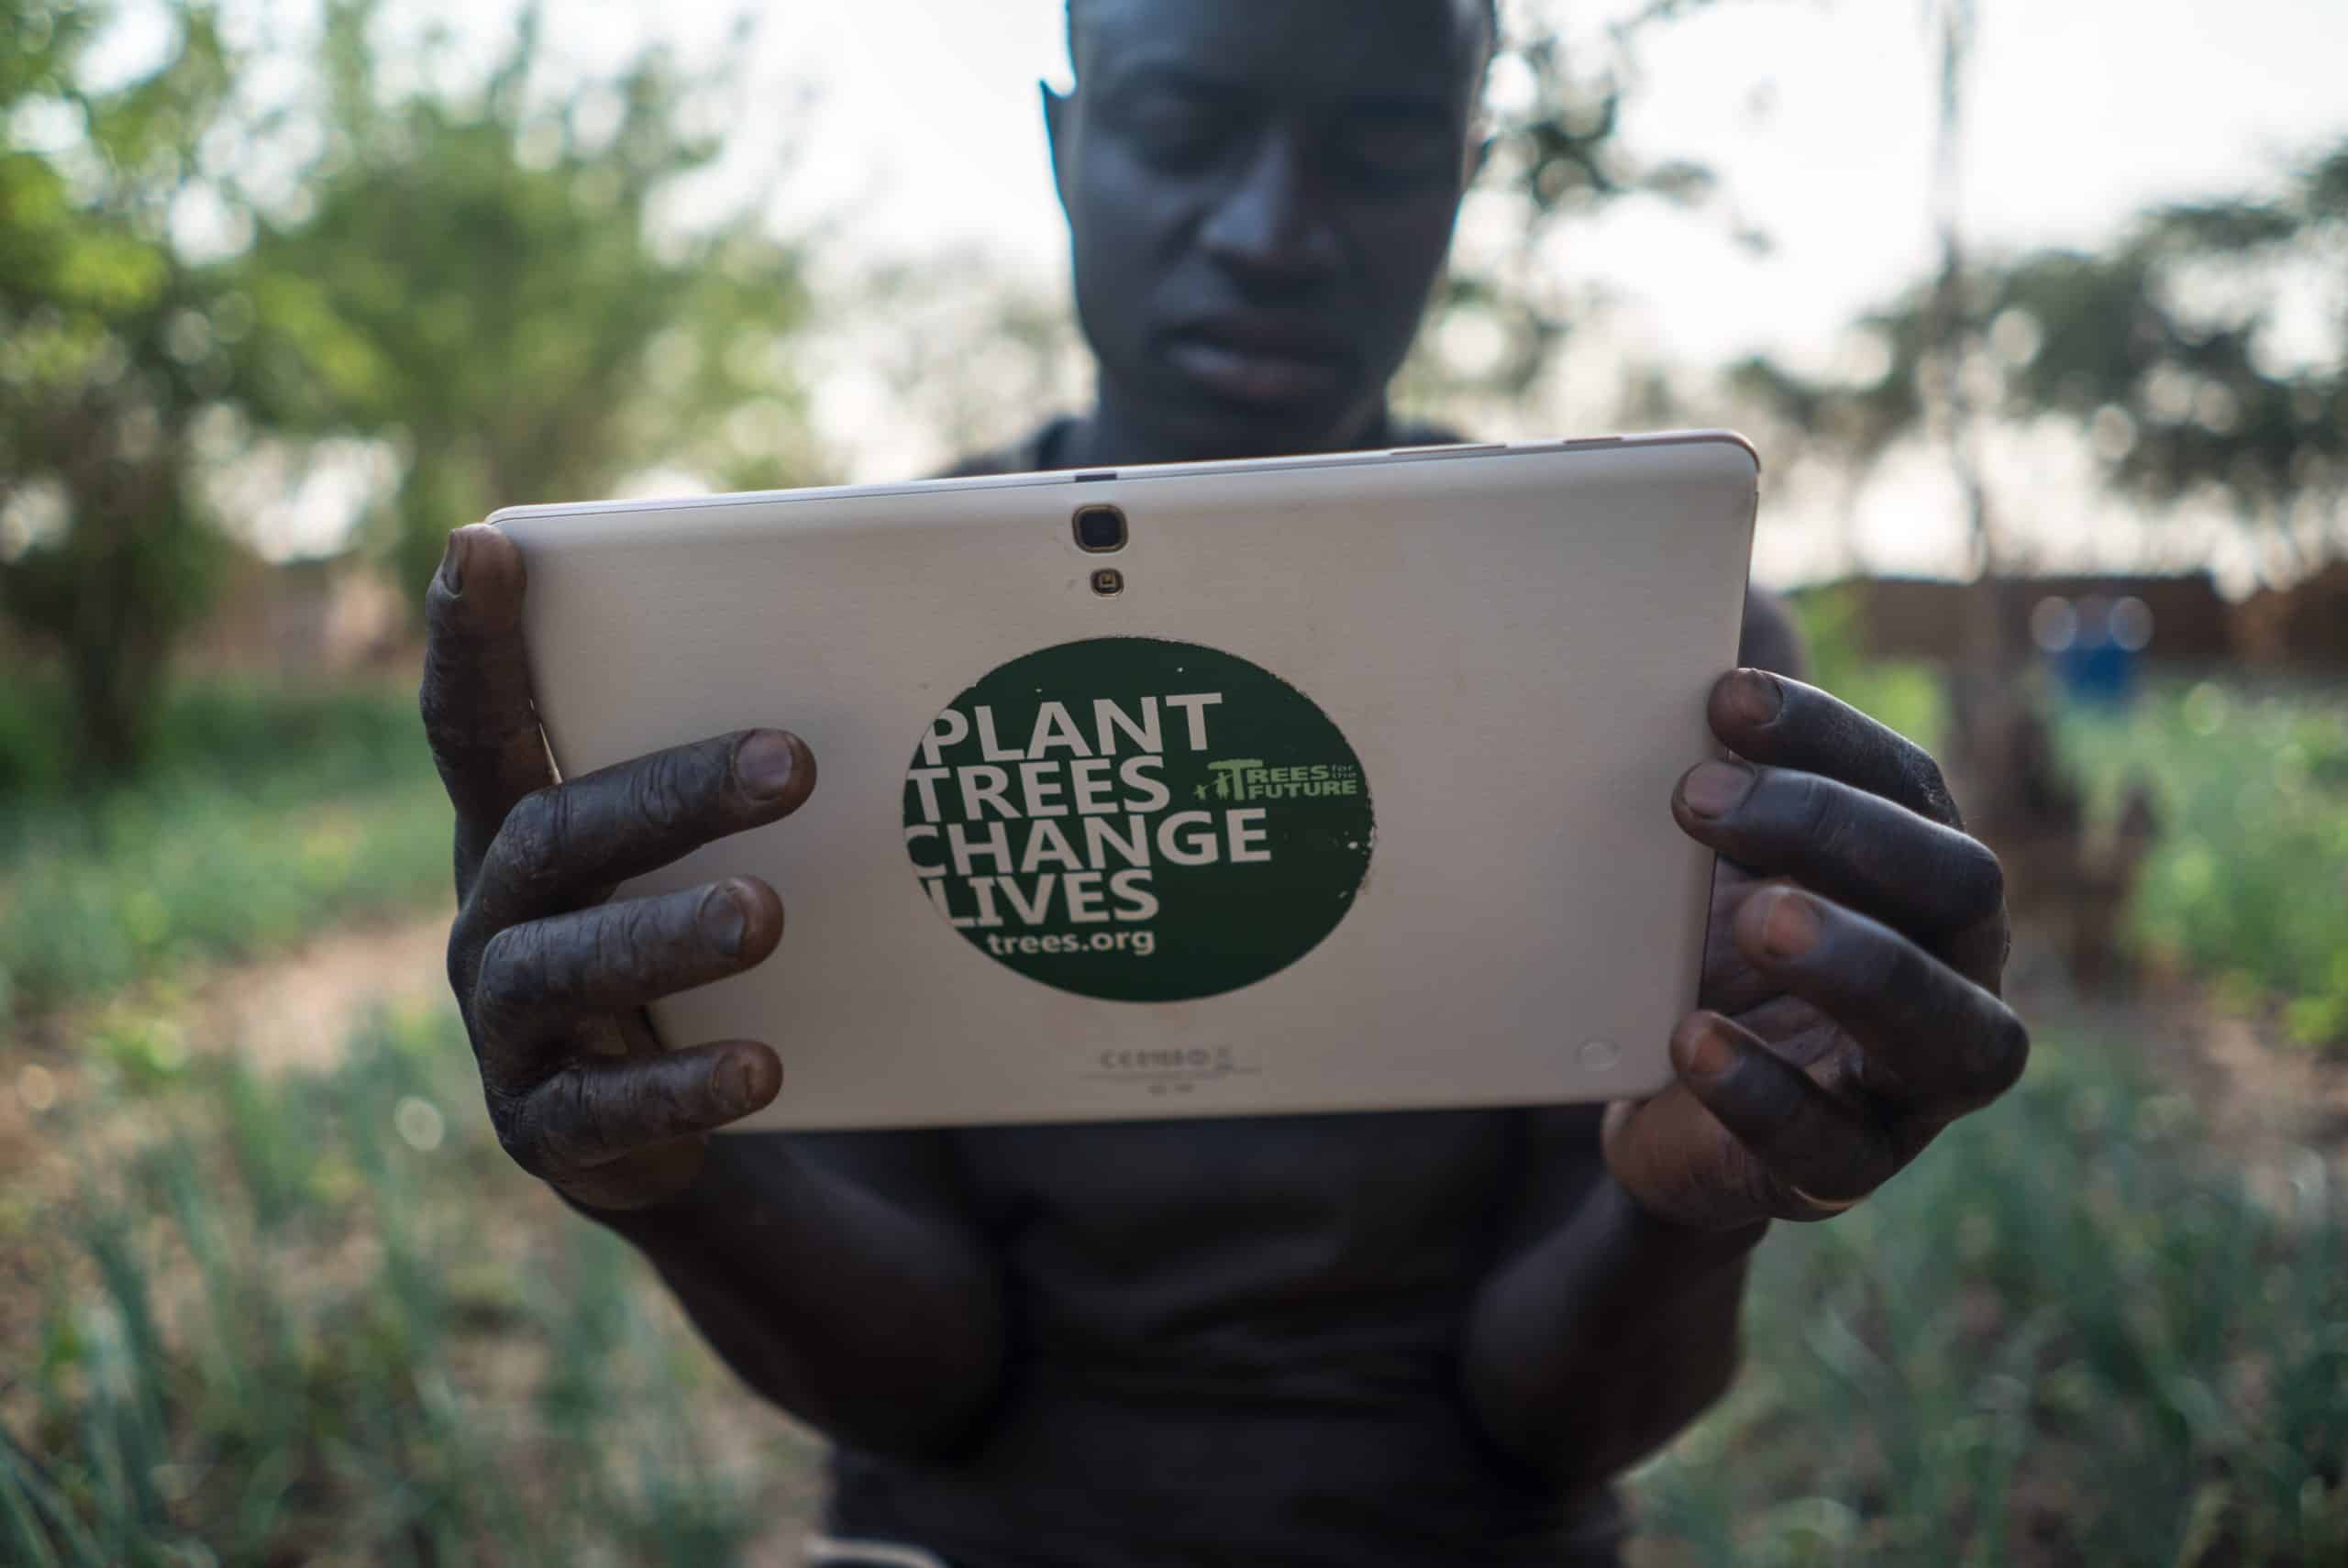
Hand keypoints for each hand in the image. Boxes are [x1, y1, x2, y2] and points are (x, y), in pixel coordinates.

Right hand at [420, 524, 815, 1209]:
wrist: (667, 1124)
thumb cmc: (686, 937)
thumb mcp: (689, 854)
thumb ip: (735, 765)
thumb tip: (894, 651)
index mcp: (518, 828)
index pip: (476, 721)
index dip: (471, 639)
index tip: (485, 546)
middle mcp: (494, 915)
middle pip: (553, 834)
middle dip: (670, 794)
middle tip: (794, 763)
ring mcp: (510, 1028)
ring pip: (564, 966)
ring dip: (667, 934)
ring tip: (767, 913)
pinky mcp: (548, 1129)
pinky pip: (605, 1109)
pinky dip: (684, 1086)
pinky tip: (763, 1068)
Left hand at [1603, 669, 2026, 1229]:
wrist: (1663, 1107)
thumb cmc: (1696, 950)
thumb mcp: (1699, 861)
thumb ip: (1701, 777)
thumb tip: (1617, 645)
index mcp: (1921, 869)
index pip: (1910, 784)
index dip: (1827, 735)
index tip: (1723, 696)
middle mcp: (1954, 965)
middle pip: (1953, 880)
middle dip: (1830, 827)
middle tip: (1695, 794)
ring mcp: (1918, 1082)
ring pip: (1948, 1023)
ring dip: (1852, 958)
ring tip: (1753, 919)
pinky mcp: (1852, 1170)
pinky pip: (1833, 1144)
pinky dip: (1762, 1089)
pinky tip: (1689, 1040)